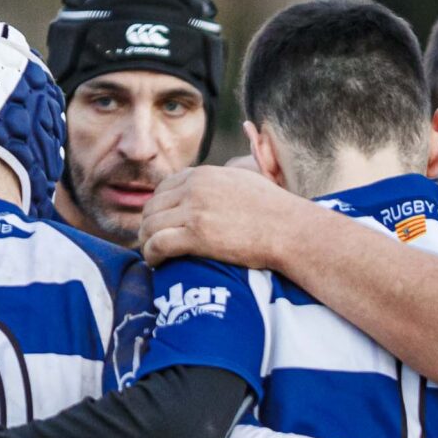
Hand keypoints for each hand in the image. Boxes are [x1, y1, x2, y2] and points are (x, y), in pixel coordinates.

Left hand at [140, 166, 306, 268]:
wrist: (289, 229)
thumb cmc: (275, 210)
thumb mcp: (245, 179)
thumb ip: (224, 178)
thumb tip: (222, 177)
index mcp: (205, 174)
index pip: (165, 187)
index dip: (159, 207)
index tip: (162, 222)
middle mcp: (195, 188)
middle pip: (153, 206)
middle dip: (149, 225)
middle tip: (153, 242)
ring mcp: (194, 211)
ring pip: (150, 225)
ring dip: (147, 241)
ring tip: (153, 254)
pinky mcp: (196, 236)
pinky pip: (158, 243)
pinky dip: (151, 254)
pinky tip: (155, 262)